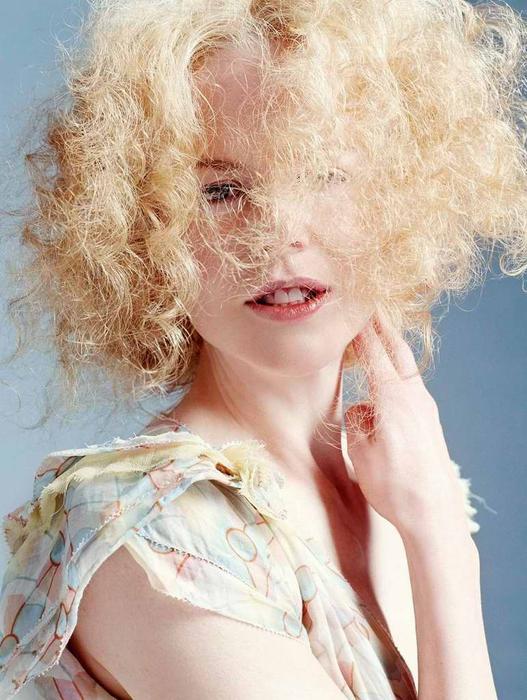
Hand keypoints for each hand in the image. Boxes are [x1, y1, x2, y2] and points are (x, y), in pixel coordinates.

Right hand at [344, 310, 469, 536]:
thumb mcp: (361, 453)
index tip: (353, 308)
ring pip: (407, 367)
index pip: (374, 352)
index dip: (362, 329)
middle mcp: (414, 397)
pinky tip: (392, 377)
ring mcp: (426, 408)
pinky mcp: (430, 421)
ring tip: (380, 335)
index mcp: (392, 399)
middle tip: (372, 305)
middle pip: (398, 350)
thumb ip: (357, 422)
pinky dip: (399, 370)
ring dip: (393, 348)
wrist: (434, 514)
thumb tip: (361, 408)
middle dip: (384, 325)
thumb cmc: (393, 486)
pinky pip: (412, 385)